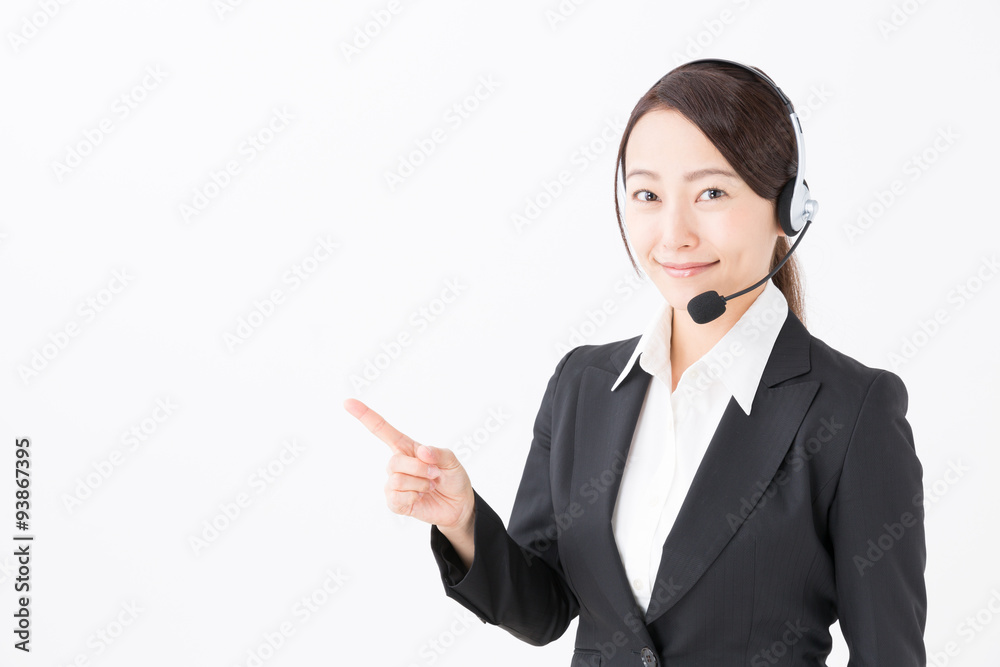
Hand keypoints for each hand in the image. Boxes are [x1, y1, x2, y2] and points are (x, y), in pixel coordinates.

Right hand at [344, 398, 474, 531]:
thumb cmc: (452, 477)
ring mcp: (394, 483)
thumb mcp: (452, 460)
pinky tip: (420, 497)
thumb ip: (438, 453)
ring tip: (430, 486)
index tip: (347, 402)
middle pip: (394, 462)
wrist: (458, 504)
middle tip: (436, 474)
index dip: (365, 416)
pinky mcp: (395, 502)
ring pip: (396, 480)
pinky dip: (414, 498)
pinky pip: (396, 498)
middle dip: (419, 469)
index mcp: (406, 447)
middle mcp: (397, 464)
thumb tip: (421, 452)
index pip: (382, 430)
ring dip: (420, 484)